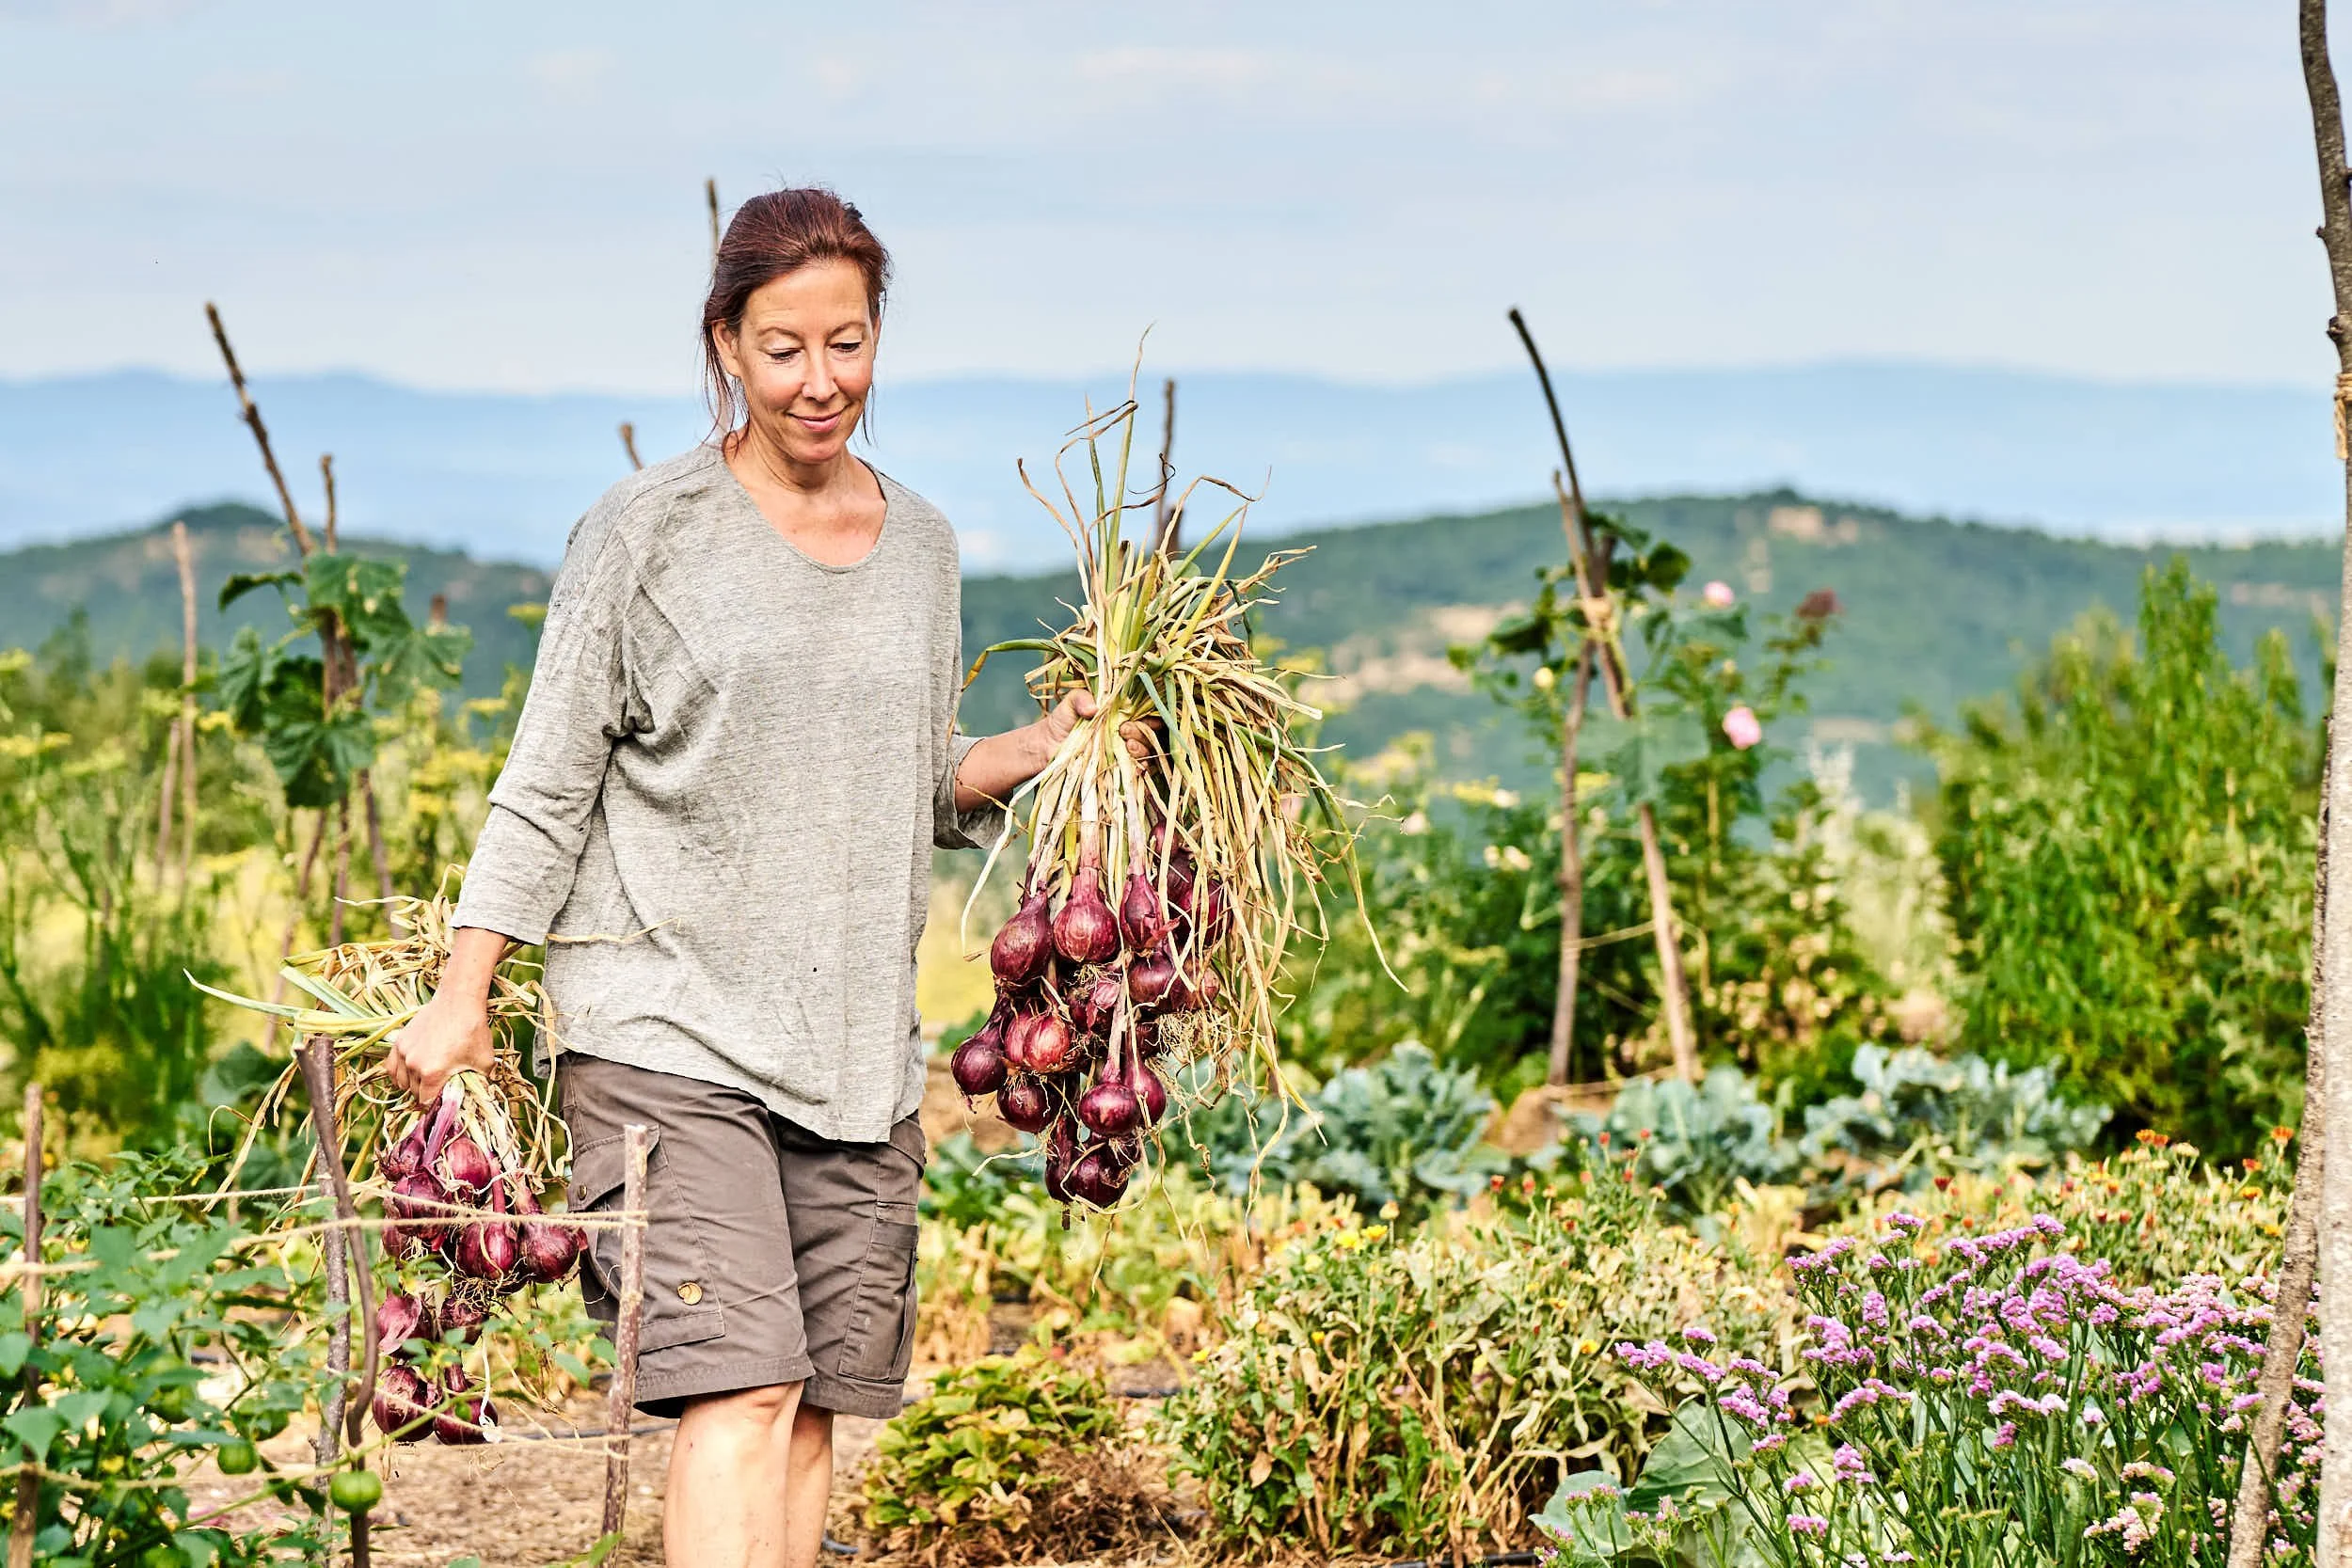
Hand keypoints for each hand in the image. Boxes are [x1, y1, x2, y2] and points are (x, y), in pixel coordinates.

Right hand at [386, 985, 494, 1102]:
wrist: (459, 1001)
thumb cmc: (473, 1030)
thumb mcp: (485, 1061)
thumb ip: (481, 1084)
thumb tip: (482, 1100)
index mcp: (433, 1073)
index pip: (427, 1102)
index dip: (435, 1105)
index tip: (443, 1103)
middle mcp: (413, 1064)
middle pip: (415, 1092)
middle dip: (427, 1094)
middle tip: (440, 1089)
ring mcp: (404, 1052)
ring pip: (401, 1081)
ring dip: (412, 1085)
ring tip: (427, 1081)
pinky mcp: (399, 1042)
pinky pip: (391, 1067)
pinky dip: (398, 1074)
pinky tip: (408, 1075)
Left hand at [1039, 690, 1161, 764]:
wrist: (1047, 746)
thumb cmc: (1062, 720)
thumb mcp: (1070, 702)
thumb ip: (1081, 697)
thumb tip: (1093, 709)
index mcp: (1121, 714)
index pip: (1145, 714)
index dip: (1149, 715)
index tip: (1137, 716)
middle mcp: (1126, 733)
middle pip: (1148, 733)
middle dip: (1141, 732)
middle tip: (1124, 730)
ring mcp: (1122, 752)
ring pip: (1145, 751)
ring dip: (1141, 749)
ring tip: (1127, 745)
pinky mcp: (1116, 769)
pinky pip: (1136, 770)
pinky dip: (1138, 768)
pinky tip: (1132, 765)